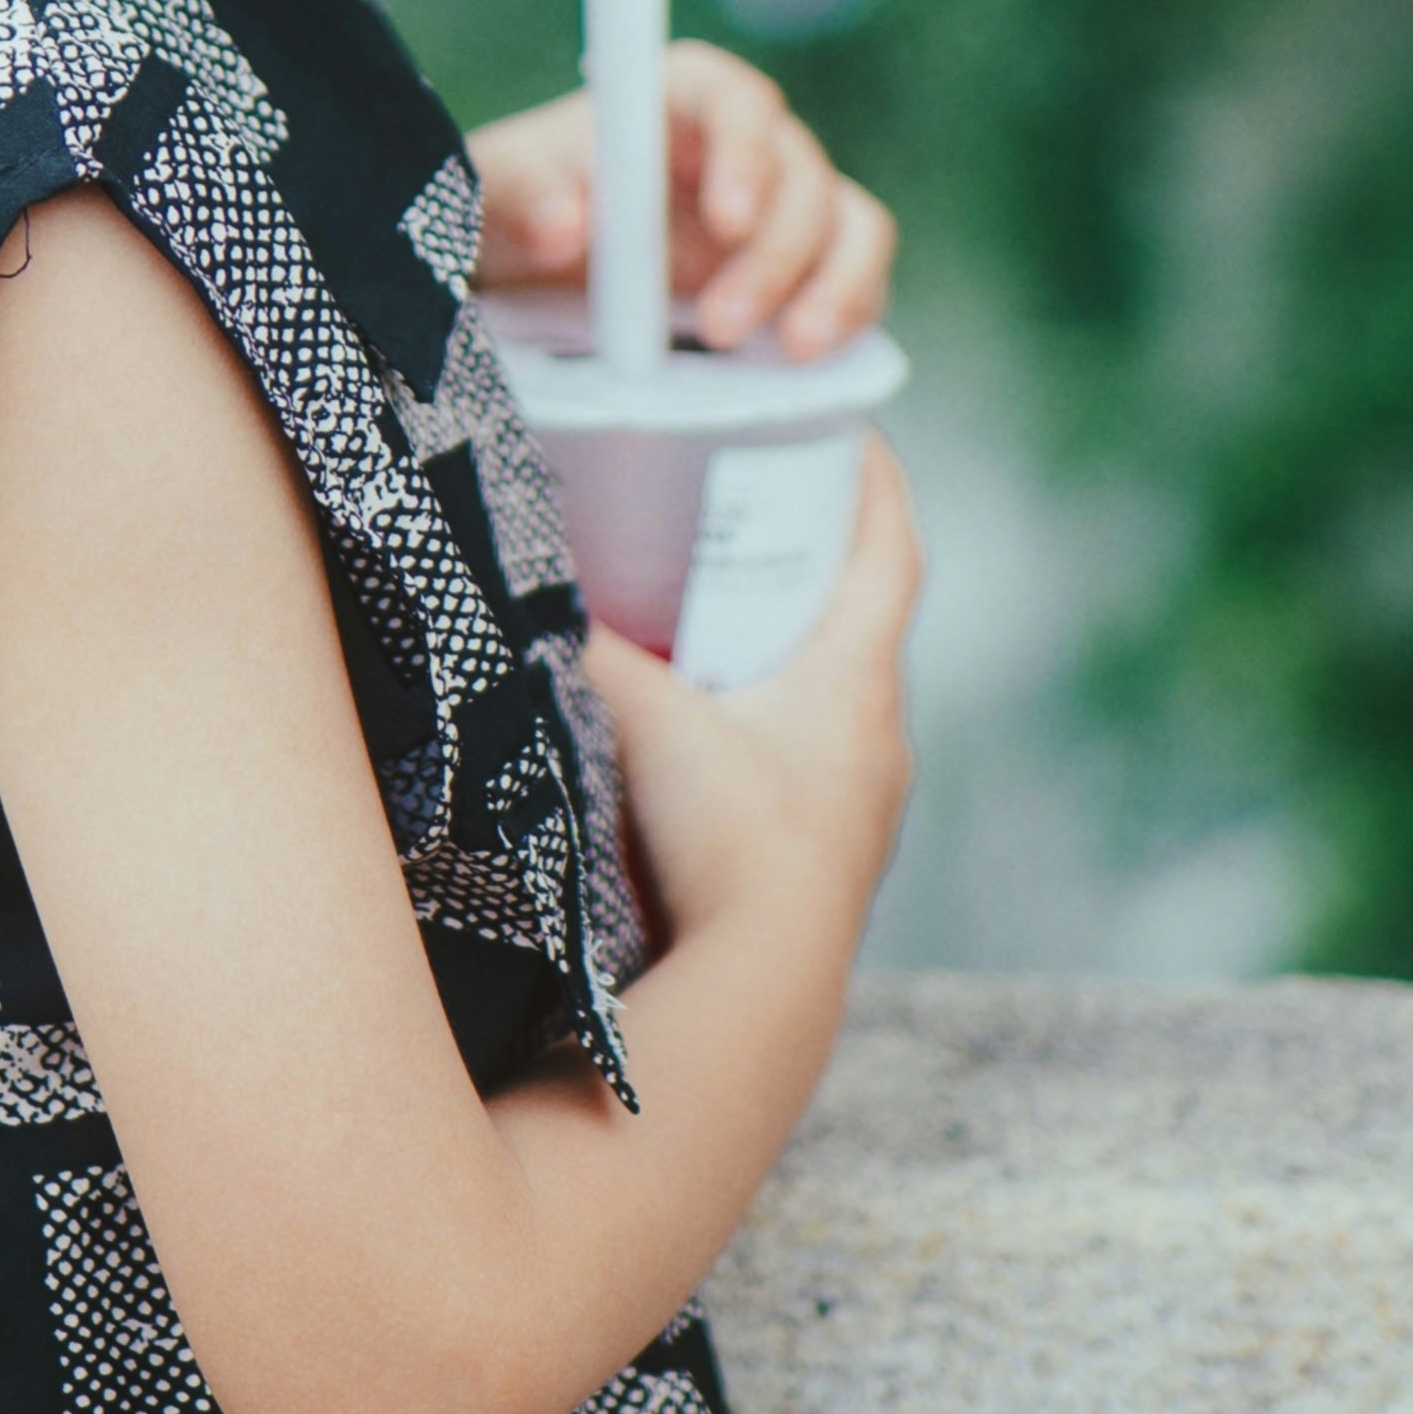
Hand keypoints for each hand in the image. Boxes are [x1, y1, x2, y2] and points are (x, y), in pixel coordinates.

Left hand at [468, 44, 897, 355]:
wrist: (533, 272)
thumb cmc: (522, 208)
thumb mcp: (497, 198)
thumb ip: (523, 197)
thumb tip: (566, 223)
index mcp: (674, 98)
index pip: (733, 98)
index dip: (745, 151)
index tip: (728, 221)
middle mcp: (743, 141)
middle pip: (798, 171)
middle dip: (772, 253)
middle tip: (718, 325)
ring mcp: (782, 203)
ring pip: (846, 220)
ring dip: (830, 284)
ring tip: (791, 351)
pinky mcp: (805, 264)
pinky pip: (856, 274)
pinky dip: (849, 309)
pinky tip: (809, 356)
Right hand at [575, 439, 921, 950]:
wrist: (765, 982)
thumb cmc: (731, 839)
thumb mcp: (649, 719)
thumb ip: (585, 650)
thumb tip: (519, 590)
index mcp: (858, 681)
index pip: (892, 553)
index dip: (877, 485)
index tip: (854, 431)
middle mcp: (879, 738)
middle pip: (863, 623)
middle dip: (814, 566)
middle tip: (758, 517)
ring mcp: (862, 806)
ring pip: (836, 702)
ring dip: (790, 657)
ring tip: (722, 622)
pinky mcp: (829, 859)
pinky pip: (809, 765)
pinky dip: (769, 730)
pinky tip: (711, 736)